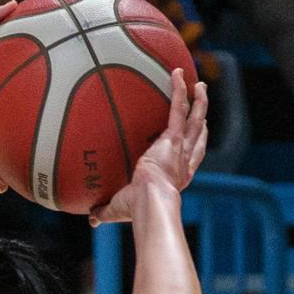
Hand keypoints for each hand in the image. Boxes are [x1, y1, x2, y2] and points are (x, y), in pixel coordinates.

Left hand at [90, 69, 207, 225]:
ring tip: (198, 84)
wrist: (149, 203)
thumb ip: (105, 211)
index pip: (193, 156)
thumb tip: (91, 218)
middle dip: (202, 116)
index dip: (198, 144)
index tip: (202, 133)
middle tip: (202, 103)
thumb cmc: (137, 210)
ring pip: (194, 118)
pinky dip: (179, 90)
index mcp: (178, 175)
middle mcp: (184, 160)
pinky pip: (178, 108)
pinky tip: (178, 75)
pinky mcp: (172, 138)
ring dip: (197, 99)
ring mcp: (181, 147)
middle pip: (198, 133)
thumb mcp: (119, 210)